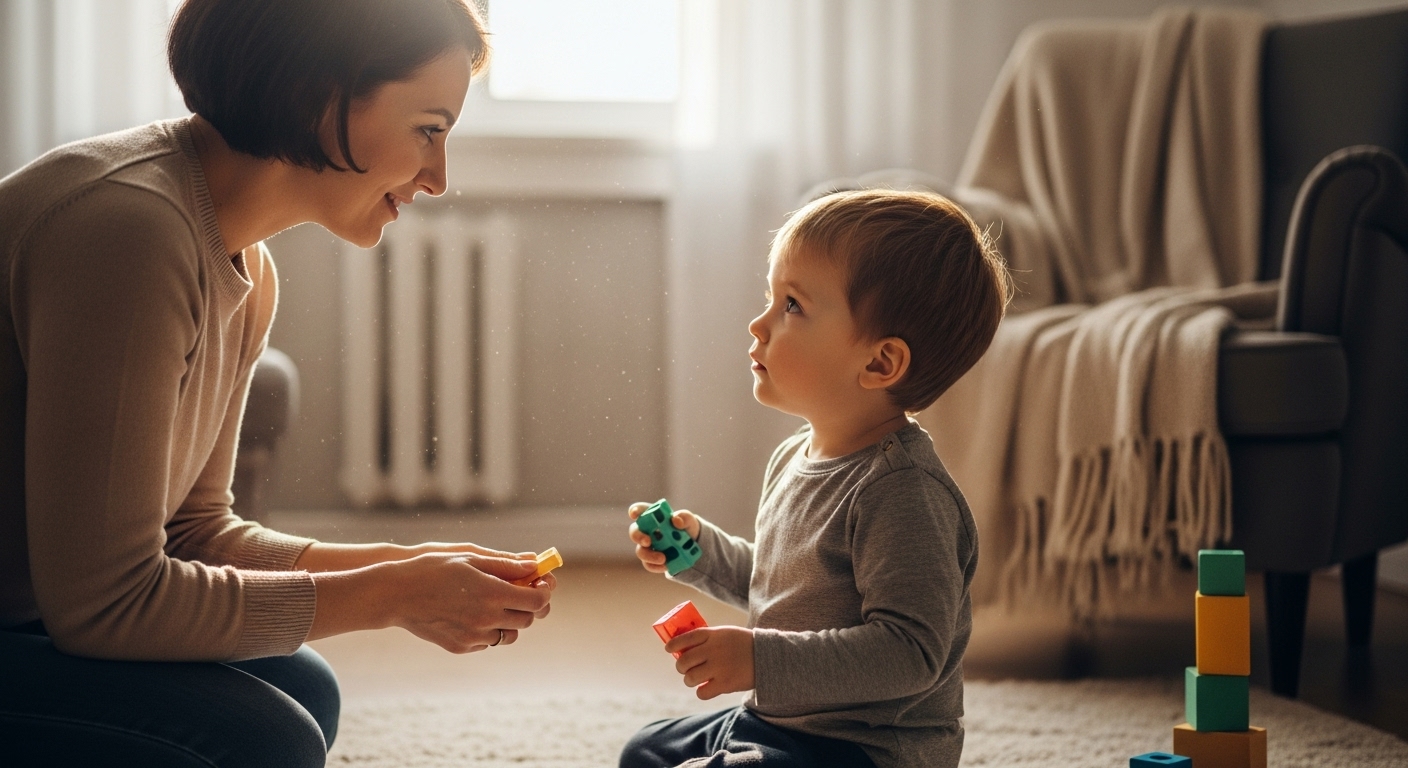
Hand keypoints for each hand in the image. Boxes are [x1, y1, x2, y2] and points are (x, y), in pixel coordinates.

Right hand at [384, 551, 553, 651]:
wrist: (396, 594)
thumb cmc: (433, 569)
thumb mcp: (470, 558)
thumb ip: (506, 565)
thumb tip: (534, 566)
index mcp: (492, 593)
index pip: (536, 601)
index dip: (543, 592)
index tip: (540, 583)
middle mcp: (486, 619)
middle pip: (527, 619)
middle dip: (530, 605)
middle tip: (522, 591)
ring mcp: (473, 636)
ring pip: (510, 634)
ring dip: (511, 620)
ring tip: (498, 603)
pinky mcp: (461, 647)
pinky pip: (487, 643)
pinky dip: (490, 630)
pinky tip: (476, 614)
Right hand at [627, 501, 701, 573]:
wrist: (693, 546)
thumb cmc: (686, 527)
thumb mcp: (689, 520)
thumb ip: (684, 517)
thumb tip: (676, 520)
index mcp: (652, 515)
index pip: (639, 510)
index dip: (635, 511)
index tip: (634, 514)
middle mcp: (646, 530)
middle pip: (634, 532)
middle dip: (639, 536)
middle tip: (647, 541)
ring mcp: (647, 547)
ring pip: (640, 551)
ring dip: (649, 555)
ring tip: (663, 558)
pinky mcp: (651, 560)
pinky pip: (648, 564)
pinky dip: (656, 566)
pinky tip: (665, 566)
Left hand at [666, 625, 754, 699]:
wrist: (768, 657)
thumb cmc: (744, 645)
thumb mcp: (726, 633)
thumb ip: (708, 638)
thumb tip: (684, 649)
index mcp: (713, 635)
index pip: (685, 638)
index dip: (673, 645)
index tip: (669, 649)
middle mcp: (713, 650)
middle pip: (684, 661)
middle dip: (681, 667)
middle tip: (686, 669)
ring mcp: (719, 667)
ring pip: (690, 678)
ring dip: (690, 680)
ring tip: (697, 679)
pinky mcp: (725, 684)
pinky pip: (702, 692)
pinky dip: (702, 692)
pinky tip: (708, 688)